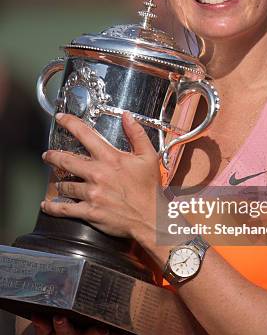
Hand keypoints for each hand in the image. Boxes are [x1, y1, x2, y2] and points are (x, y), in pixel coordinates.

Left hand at [41, 112, 163, 251]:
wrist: (151, 217)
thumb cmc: (150, 189)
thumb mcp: (149, 157)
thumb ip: (136, 134)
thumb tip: (127, 116)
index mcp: (110, 158)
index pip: (85, 135)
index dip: (69, 123)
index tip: (60, 119)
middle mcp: (98, 174)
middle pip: (65, 160)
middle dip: (53, 157)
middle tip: (48, 156)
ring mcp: (92, 193)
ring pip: (65, 184)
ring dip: (59, 182)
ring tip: (57, 181)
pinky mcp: (89, 211)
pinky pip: (65, 208)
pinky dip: (53, 207)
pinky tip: (47, 205)